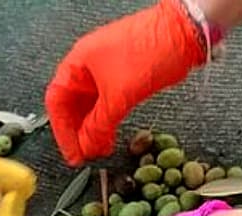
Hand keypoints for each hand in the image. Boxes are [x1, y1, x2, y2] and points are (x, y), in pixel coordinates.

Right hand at [46, 0, 207, 164]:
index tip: (73, 153)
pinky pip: (108, 102)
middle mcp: (88, 64)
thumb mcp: (119, 95)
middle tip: (86, 155)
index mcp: (78, 61)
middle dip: (78, 132)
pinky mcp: (124, 75)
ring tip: (101, 149)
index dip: (62, 131)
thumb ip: (98, 125)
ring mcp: (106, 69)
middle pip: (72, 104)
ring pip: (91, 105)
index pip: (57, 101)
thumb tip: (87, 146)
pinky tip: (111, 134)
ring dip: (94, 129)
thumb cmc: (150, 51)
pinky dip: (108, 120)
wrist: (184, 33)